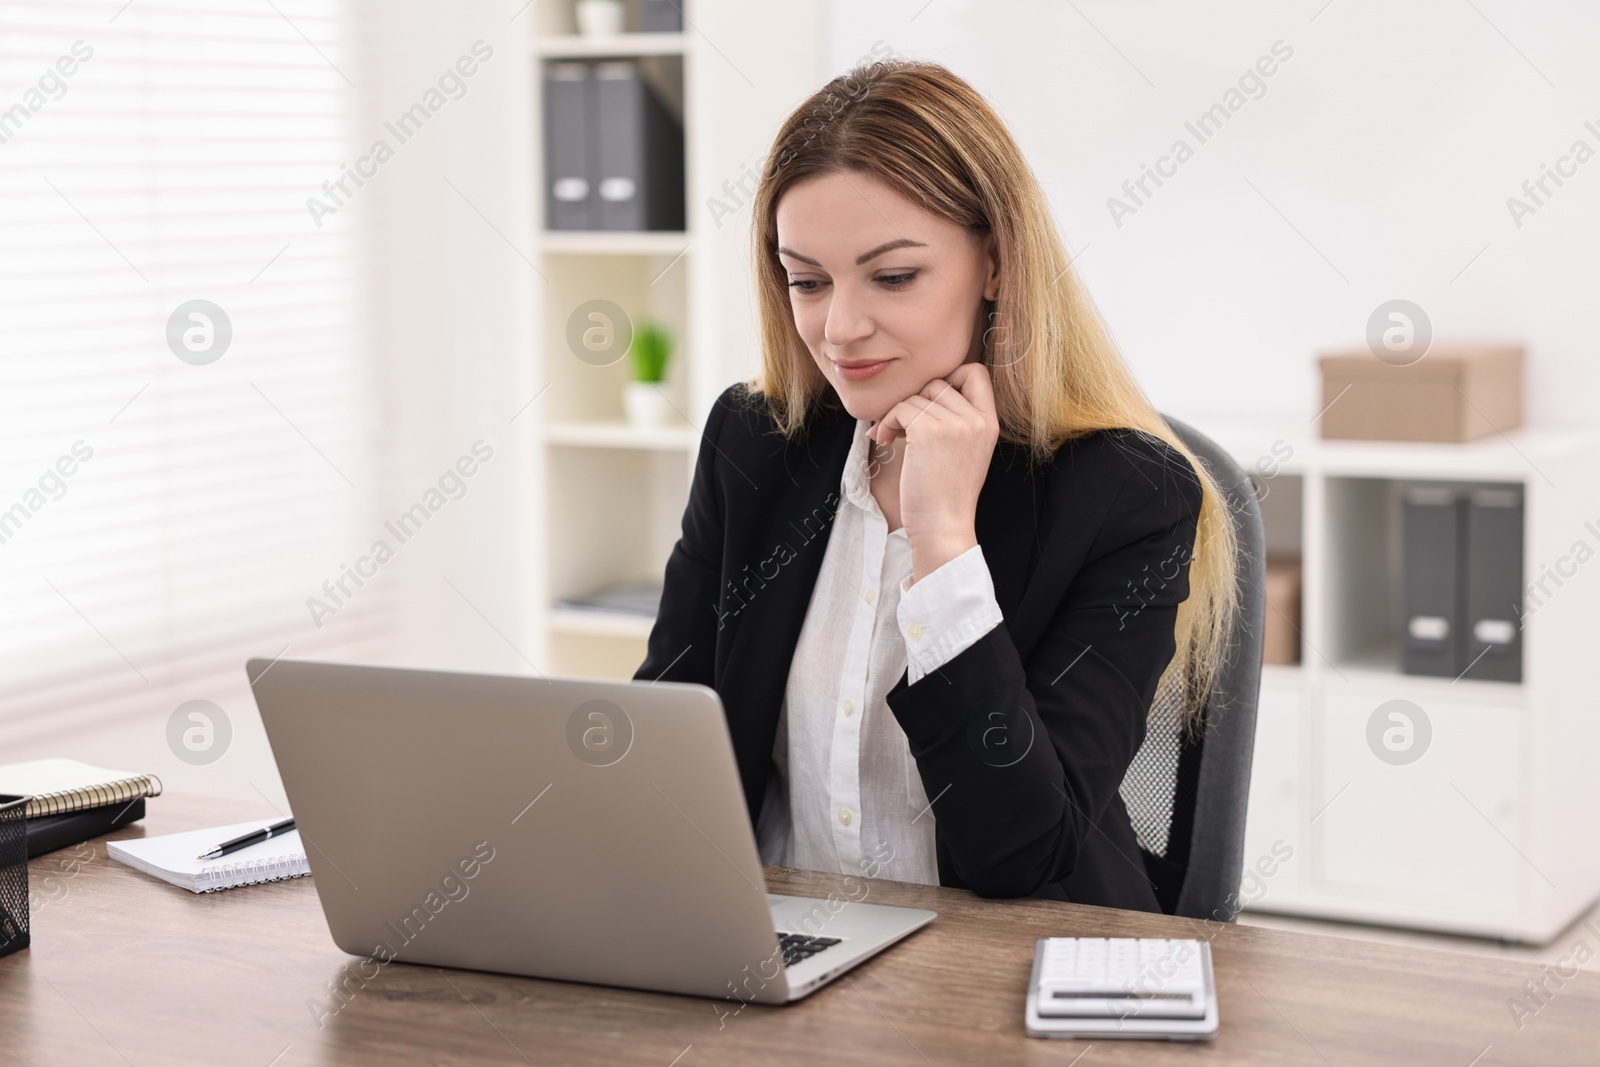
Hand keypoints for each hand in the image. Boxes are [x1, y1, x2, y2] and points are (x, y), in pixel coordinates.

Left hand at [868, 361, 999, 581]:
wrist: (942, 526)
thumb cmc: (945, 494)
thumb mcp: (966, 451)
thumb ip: (957, 420)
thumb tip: (922, 391)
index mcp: (990, 423)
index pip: (976, 372)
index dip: (950, 376)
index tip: (931, 401)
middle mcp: (976, 420)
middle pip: (937, 382)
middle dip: (914, 400)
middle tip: (902, 425)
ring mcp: (955, 424)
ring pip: (915, 396)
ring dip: (896, 414)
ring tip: (891, 437)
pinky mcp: (928, 432)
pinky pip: (900, 409)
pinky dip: (886, 423)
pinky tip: (886, 441)